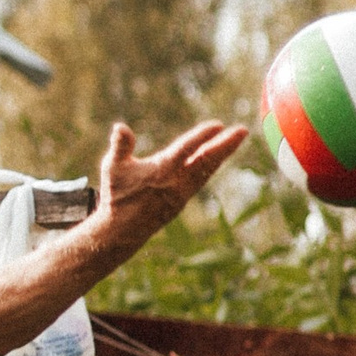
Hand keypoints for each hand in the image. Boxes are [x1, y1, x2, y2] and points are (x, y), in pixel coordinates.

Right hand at [95, 116, 248, 245]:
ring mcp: (182, 193)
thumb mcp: (112, 168)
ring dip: (223, 154)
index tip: (218, 125)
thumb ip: (120, 146)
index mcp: (161, 170)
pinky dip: (212, 166)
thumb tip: (120, 127)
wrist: (122, 231)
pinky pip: (202, 179)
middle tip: (243, 130)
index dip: (202, 136)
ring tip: (236, 138)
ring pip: (207, 170)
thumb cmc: (116, 195)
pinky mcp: (183, 200)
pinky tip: (219, 157)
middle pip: (206, 160)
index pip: (186, 149)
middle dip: (225, 145)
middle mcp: (177, 182)